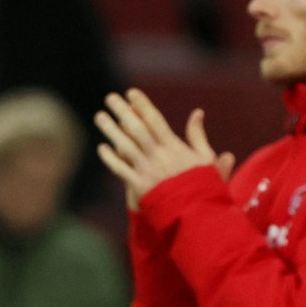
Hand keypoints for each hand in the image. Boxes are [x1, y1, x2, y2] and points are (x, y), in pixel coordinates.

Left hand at [94, 91, 221, 209]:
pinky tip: (102, 147)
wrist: (198, 214)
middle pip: (136, 129)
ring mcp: (147, 171)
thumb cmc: (205, 185)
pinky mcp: (139, 186)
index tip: (131, 92)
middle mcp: (158, 156)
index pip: (155, 121)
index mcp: (175, 148)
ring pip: (124, 146)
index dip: (142, 105)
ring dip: (110, 130)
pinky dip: (110, 158)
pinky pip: (120, 170)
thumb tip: (197, 112)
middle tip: (110, 97)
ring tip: (99, 116)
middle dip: (122, 111)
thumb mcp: (205, 158)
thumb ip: (197, 135)